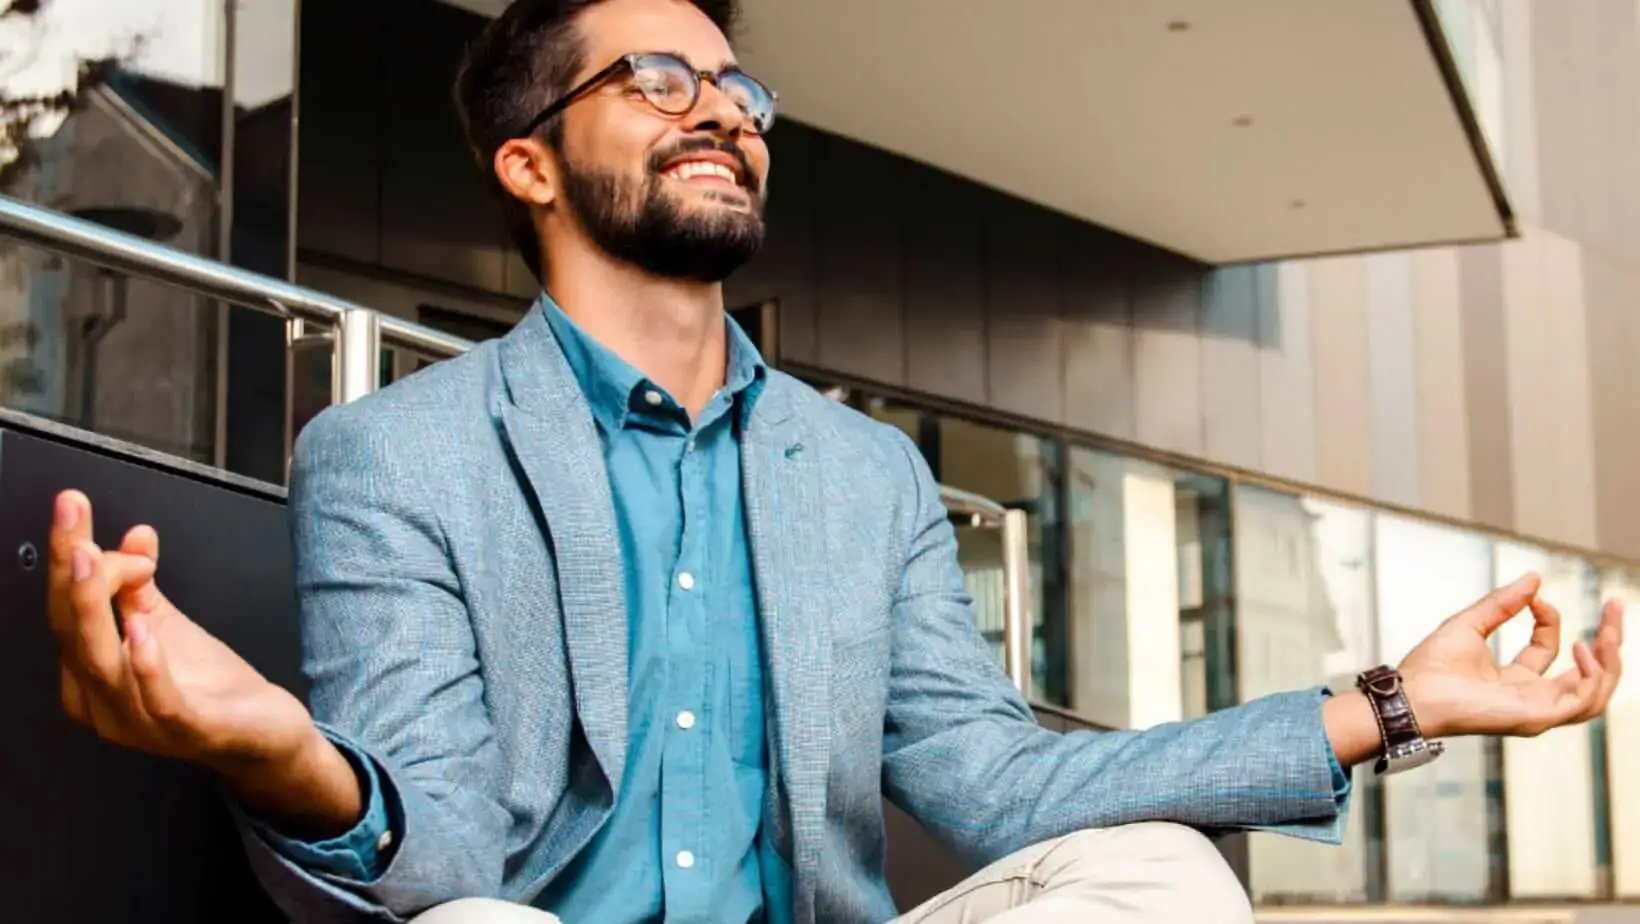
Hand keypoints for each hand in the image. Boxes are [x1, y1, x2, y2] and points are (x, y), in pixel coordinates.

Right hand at [47, 490, 361, 835]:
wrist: (264, 737)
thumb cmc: (209, 687)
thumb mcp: (168, 627)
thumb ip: (140, 586)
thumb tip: (134, 536)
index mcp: (90, 676)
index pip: (66, 610)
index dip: (66, 556)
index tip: (72, 506)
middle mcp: (103, 704)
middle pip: (74, 633)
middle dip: (69, 573)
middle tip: (72, 520)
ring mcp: (140, 724)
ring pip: (102, 665)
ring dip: (94, 609)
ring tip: (93, 560)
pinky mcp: (186, 731)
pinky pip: (158, 701)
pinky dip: (146, 665)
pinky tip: (142, 628)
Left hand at [1399, 572, 1623, 739]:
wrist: (1412, 692)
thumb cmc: (1430, 667)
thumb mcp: (1470, 624)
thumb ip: (1502, 603)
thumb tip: (1534, 578)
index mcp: (1514, 679)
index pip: (1549, 649)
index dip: (1550, 620)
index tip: (1537, 598)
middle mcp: (1530, 697)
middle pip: (1587, 674)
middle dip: (1609, 641)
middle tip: (1617, 607)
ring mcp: (1537, 711)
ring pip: (1595, 692)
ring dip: (1610, 660)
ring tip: (1608, 630)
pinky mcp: (1537, 717)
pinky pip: (1582, 702)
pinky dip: (1592, 676)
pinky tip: (1584, 648)